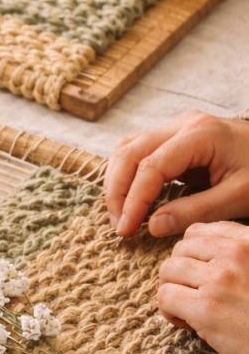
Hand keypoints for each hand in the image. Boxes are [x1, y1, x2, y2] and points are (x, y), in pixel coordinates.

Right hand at [105, 111, 248, 236]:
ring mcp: (177, 128)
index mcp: (201, 134)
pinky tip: (131, 202)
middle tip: (119, 227)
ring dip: (118, 182)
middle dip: (117, 192)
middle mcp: (184, 124)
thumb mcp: (239, 196)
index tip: (127, 230)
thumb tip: (152, 226)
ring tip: (121, 216)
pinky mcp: (175, 139)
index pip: (151, 166)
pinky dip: (128, 176)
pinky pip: (139, 152)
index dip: (134, 200)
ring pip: (128, 148)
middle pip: (129, 152)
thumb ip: (196, 211)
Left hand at [159, 222, 248, 353]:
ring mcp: (221, 278)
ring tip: (192, 311)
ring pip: (168, 270)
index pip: (199, 231)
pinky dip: (170, 312)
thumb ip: (240, 256)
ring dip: (174, 292)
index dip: (193, 256)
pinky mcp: (207, 308)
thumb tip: (200, 252)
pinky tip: (190, 324)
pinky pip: (166, 296)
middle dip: (181, 274)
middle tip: (198, 297)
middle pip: (180, 249)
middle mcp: (237, 253)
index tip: (204, 277)